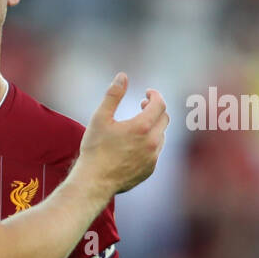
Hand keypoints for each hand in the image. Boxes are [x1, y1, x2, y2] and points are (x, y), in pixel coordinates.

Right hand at [78, 73, 169, 194]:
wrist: (94, 181)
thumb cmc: (94, 149)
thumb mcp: (100, 118)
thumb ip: (113, 95)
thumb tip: (122, 76)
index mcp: (142, 126)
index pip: (160, 104)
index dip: (155, 95)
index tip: (147, 93)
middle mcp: (152, 142)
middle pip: (164, 119)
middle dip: (156, 109)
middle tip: (143, 105)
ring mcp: (153, 157)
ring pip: (161, 136)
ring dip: (153, 127)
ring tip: (138, 125)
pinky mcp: (149, 170)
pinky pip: (156, 152)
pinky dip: (150, 144)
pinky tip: (135, 145)